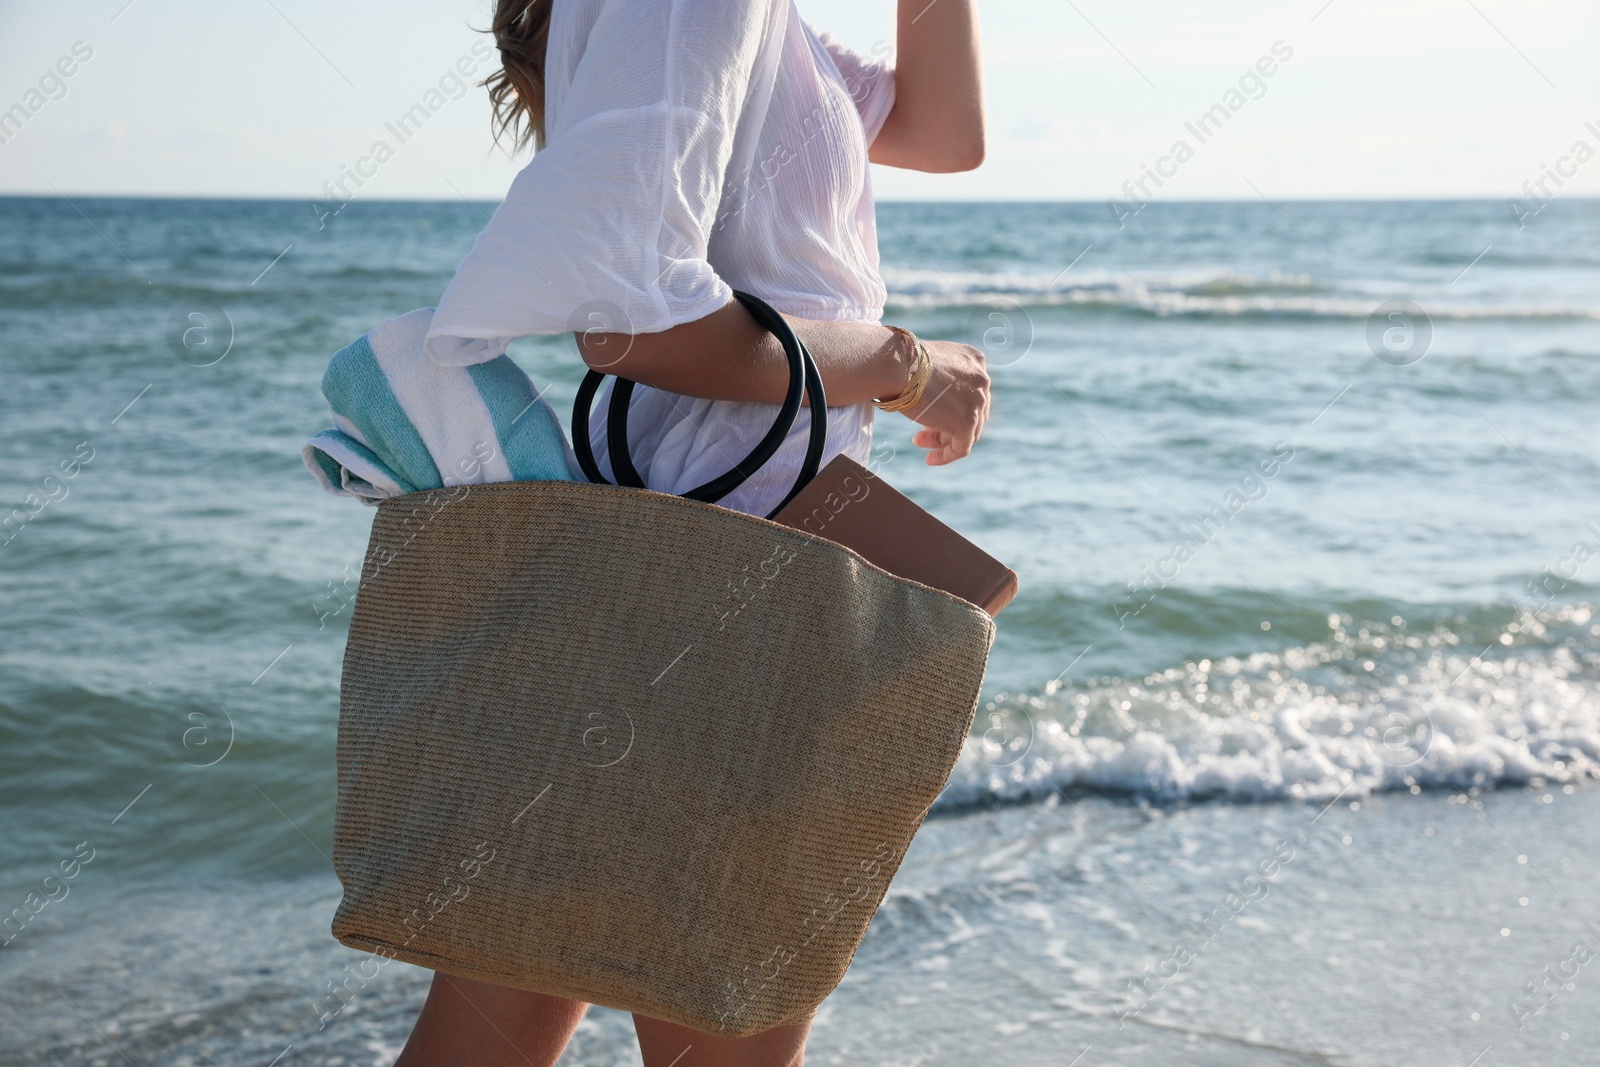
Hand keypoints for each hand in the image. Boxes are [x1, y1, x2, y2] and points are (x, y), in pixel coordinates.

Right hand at [903, 339, 989, 464]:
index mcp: (975, 361)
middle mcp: (982, 380)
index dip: (952, 406)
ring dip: (943, 439)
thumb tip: (929, 395)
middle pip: (971, 412)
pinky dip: (947, 455)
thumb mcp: (929, 362)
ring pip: (968, 431)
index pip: (970, 392)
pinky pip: (961, 447)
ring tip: (919, 442)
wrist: (898, 363)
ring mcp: (977, 401)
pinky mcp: (967, 422)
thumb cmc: (901, 360)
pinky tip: (930, 459)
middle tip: (923, 431)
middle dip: (947, 424)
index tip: (931, 413)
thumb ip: (939, 376)